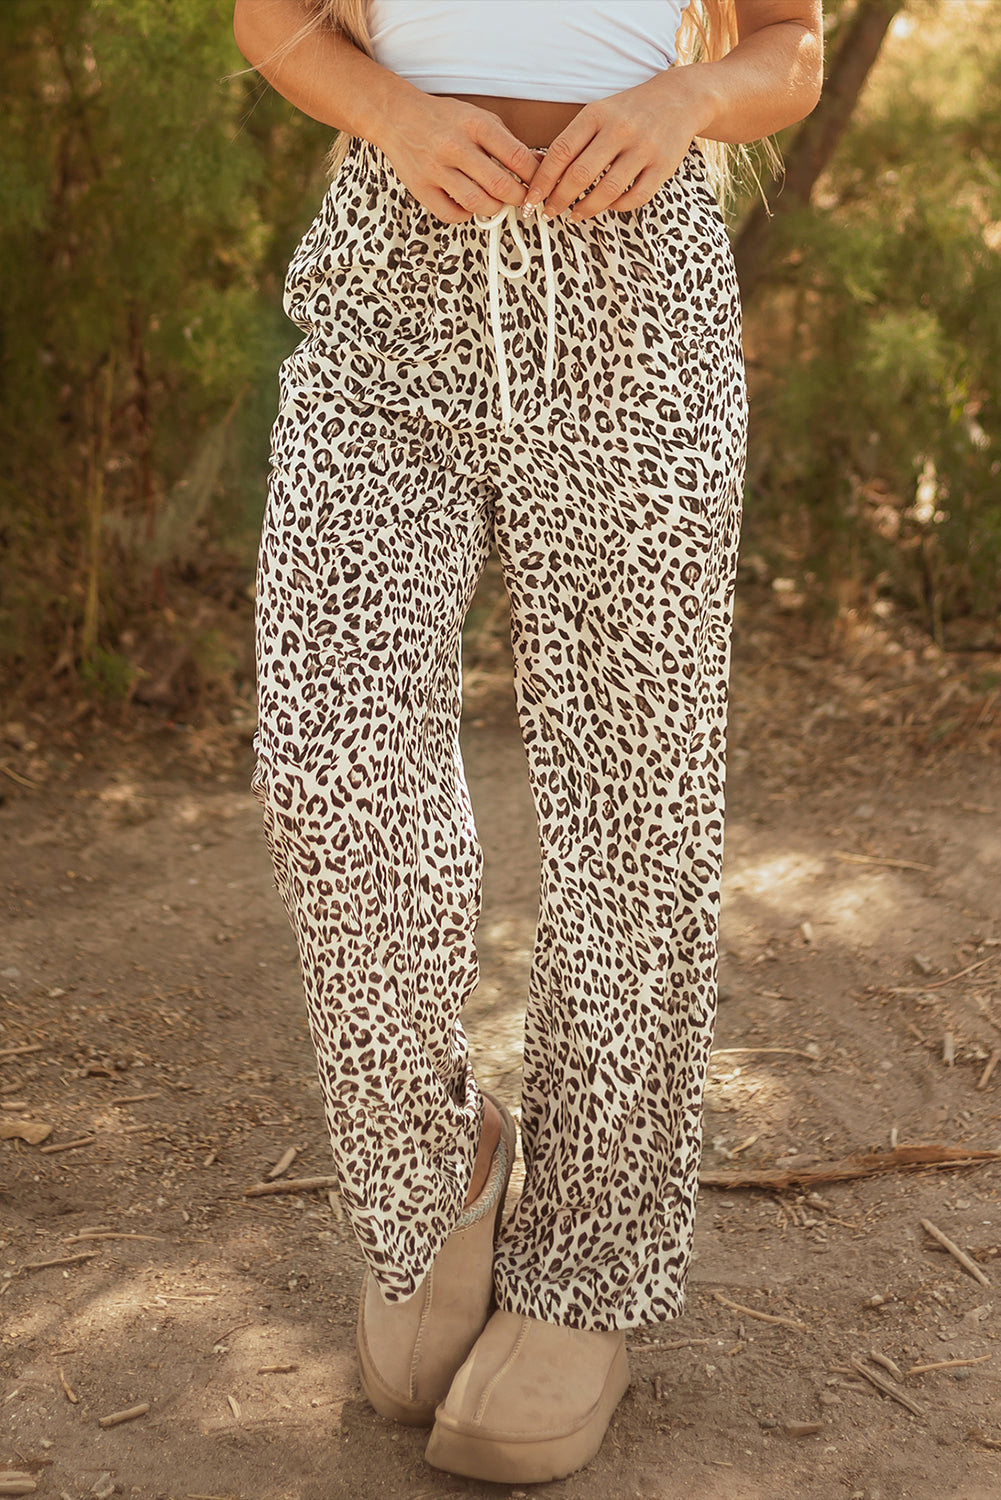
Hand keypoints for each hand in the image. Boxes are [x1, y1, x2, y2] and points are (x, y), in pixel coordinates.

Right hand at [375, 94, 539, 223]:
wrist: (397, 116)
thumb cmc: (442, 119)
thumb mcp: (479, 118)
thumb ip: (507, 142)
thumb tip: (538, 165)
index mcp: (474, 124)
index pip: (517, 158)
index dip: (535, 177)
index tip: (539, 185)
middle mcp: (455, 146)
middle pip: (501, 186)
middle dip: (519, 198)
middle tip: (521, 198)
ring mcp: (436, 169)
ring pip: (477, 203)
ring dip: (494, 208)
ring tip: (496, 202)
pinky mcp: (421, 188)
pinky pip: (451, 215)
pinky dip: (466, 215)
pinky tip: (469, 205)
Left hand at [523, 70, 712, 221]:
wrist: (679, 98)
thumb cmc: (630, 110)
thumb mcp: (599, 113)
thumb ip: (576, 140)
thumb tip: (545, 177)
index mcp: (597, 114)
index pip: (561, 152)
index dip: (542, 181)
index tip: (531, 199)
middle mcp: (620, 129)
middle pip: (580, 175)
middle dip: (559, 200)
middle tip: (550, 212)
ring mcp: (643, 148)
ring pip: (607, 191)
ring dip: (586, 209)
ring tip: (575, 215)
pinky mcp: (663, 166)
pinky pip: (635, 197)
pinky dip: (617, 207)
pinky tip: (608, 206)